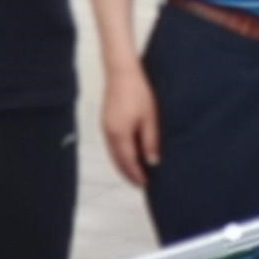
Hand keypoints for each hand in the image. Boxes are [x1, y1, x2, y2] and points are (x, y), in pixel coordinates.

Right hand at [100, 58, 158, 186]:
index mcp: (120, 134)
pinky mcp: (106, 122)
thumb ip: (150, 142)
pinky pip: (111, 145)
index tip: (146, 184)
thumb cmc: (139, 93)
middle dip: (128, 173)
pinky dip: (119, 154)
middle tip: (140, 184)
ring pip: (113, 153)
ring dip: (123, 165)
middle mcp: (109, 133)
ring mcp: (105, 127)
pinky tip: (129, 154)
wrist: (122, 73)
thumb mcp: (150, 119)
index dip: (137, 174)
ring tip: (136, 172)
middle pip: (117, 160)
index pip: (128, 161)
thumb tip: (152, 161)